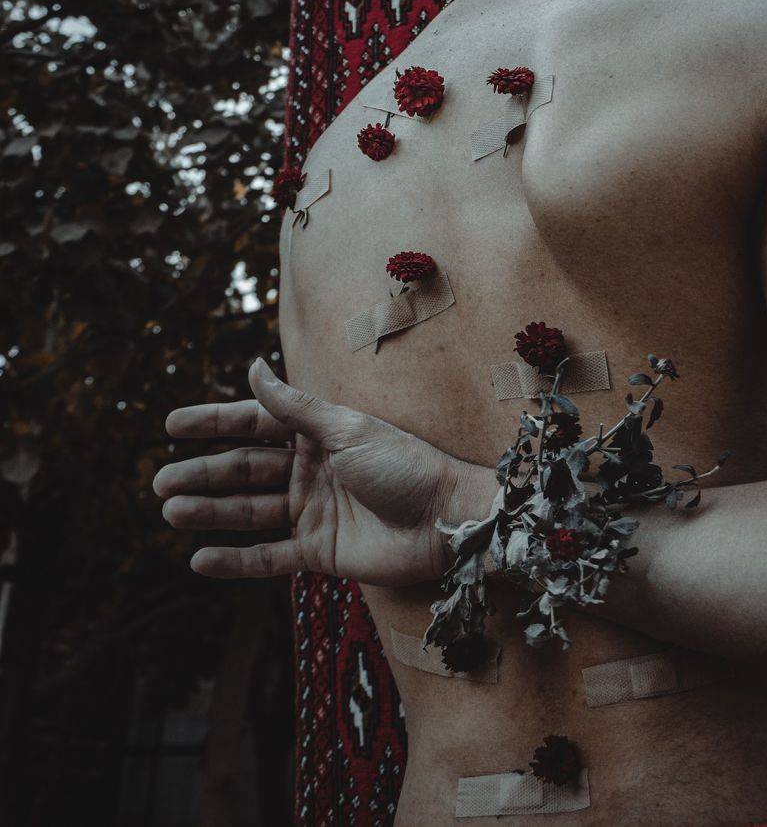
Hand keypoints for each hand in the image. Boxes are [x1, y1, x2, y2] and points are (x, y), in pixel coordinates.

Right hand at [153, 357, 494, 583]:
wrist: (447, 520)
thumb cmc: (404, 465)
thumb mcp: (345, 428)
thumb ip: (294, 405)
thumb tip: (252, 366)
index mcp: (318, 433)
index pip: (255, 424)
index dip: (213, 423)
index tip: (170, 425)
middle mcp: (310, 470)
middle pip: (245, 470)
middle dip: (202, 474)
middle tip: (158, 480)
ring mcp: (313, 512)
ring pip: (249, 512)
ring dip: (209, 512)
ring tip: (170, 511)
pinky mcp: (320, 553)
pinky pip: (268, 558)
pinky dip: (235, 561)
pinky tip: (199, 559)